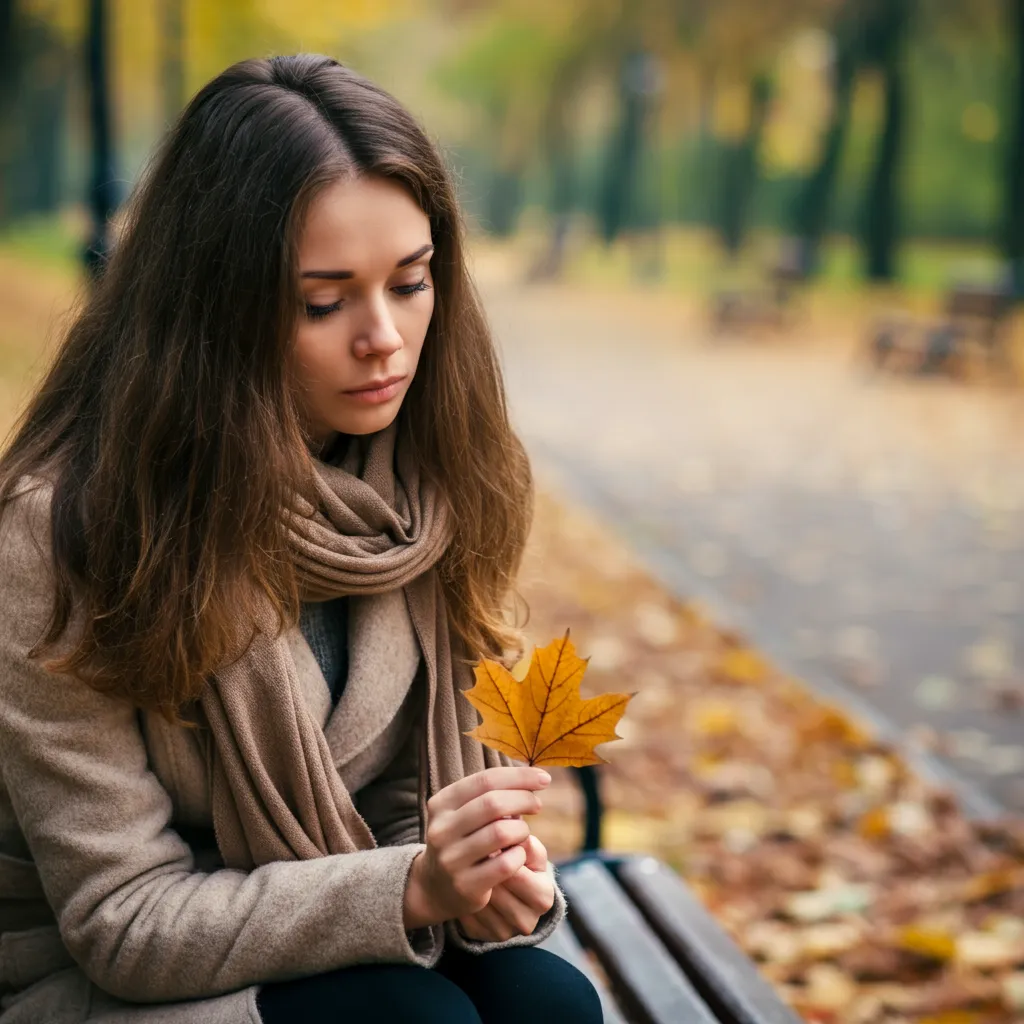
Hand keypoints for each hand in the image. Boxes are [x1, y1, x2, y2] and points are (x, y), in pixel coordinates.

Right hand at [403, 766, 549, 929]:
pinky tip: (518, 855)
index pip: (485, 780)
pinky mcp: (465, 886)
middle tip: (537, 804)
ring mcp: (451, 859)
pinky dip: (520, 855)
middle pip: (493, 803)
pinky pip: (506, 864)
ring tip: (523, 832)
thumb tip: (535, 777)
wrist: (437, 887)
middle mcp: (441, 830)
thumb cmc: (464, 838)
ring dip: (522, 830)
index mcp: (441, 803)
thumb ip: (492, 793)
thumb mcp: (467, 811)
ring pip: (501, 833)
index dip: (519, 776)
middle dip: (524, 799)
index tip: (544, 778)